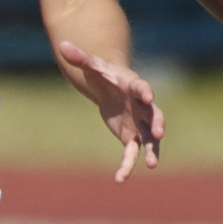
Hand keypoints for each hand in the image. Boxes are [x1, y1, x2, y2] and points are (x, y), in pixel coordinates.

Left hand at [55, 39, 162, 181]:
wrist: (109, 88)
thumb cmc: (103, 74)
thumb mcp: (91, 66)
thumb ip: (80, 57)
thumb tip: (62, 45)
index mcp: (133, 86)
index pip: (142, 88)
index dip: (145, 91)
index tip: (148, 95)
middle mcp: (142, 106)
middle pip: (154, 115)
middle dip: (157, 123)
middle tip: (160, 133)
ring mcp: (140, 123)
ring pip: (150, 138)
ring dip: (153, 151)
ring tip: (152, 164)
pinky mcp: (132, 136)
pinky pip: (132, 152)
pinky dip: (127, 165)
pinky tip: (120, 179)